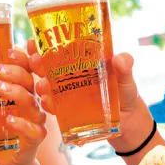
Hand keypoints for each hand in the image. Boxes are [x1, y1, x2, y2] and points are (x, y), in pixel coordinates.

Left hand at [0, 49, 45, 164]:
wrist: (9, 160)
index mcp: (21, 90)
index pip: (27, 69)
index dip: (22, 58)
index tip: (9, 50)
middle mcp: (31, 102)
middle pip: (30, 81)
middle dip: (17, 72)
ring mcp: (36, 120)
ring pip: (32, 103)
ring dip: (17, 93)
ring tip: (0, 88)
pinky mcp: (35, 138)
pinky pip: (33, 129)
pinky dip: (21, 124)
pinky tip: (8, 119)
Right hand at [27, 41, 151, 146]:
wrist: (129, 124)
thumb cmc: (126, 95)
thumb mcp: (126, 80)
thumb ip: (125, 68)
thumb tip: (119, 58)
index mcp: (82, 63)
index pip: (60, 50)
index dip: (45, 44)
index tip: (34, 40)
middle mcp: (71, 76)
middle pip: (48, 67)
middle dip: (38, 63)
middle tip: (35, 59)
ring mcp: (69, 94)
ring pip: (48, 87)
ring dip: (42, 85)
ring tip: (42, 86)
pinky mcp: (69, 112)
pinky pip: (55, 108)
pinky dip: (50, 105)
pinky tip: (47, 103)